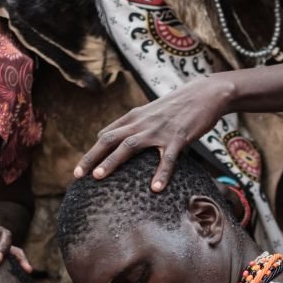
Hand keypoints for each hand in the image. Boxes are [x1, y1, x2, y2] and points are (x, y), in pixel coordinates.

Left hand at [74, 77, 235, 190]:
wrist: (204, 93)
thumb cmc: (178, 107)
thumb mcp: (151, 113)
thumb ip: (135, 126)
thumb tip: (118, 139)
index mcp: (134, 117)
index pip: (106, 135)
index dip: (92, 152)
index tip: (80, 169)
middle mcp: (142, 123)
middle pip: (110, 139)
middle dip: (92, 157)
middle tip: (78, 175)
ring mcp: (159, 130)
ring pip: (130, 146)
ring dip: (113, 161)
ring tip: (99, 177)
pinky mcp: (178, 137)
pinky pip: (167, 158)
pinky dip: (161, 173)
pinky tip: (156, 189)